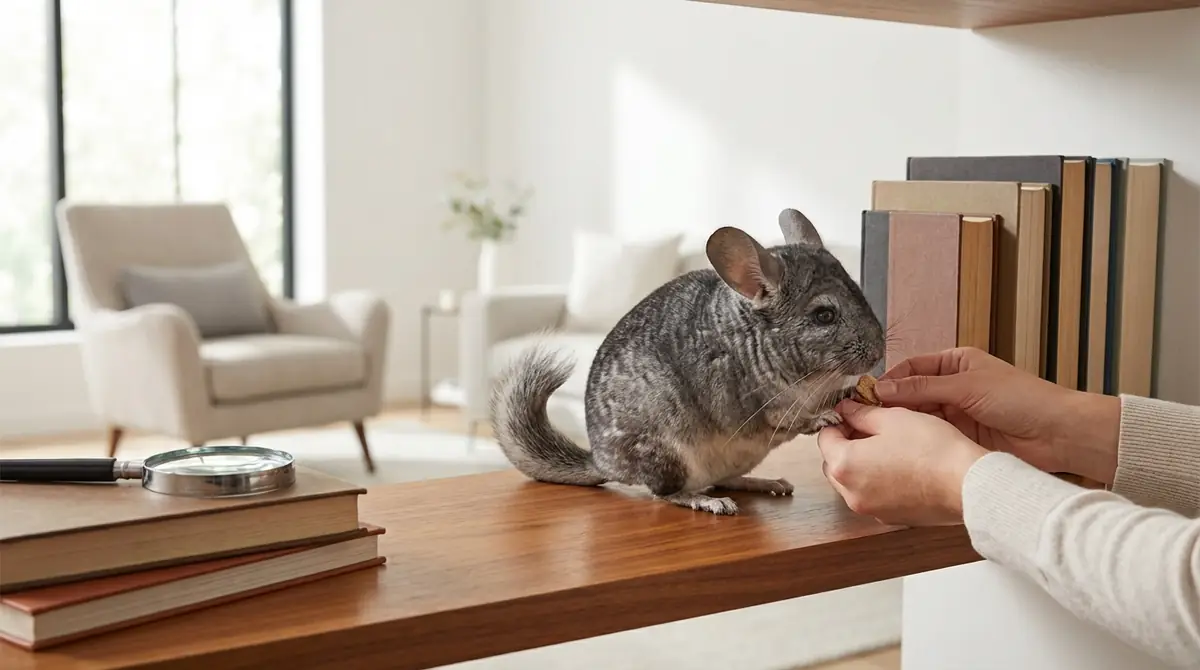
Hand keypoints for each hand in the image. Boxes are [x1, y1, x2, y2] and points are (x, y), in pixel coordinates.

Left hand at [817, 400, 987, 526]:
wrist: (966, 483)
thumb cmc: (932, 449)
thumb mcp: (893, 418)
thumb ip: (862, 414)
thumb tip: (846, 409)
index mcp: (844, 466)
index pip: (824, 439)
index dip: (837, 421)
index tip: (852, 413)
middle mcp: (851, 493)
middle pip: (834, 463)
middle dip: (847, 444)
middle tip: (870, 428)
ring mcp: (871, 509)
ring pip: (854, 482)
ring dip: (862, 465)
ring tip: (888, 447)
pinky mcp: (892, 518)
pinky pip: (874, 496)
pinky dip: (879, 482)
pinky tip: (901, 467)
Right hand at [874, 347, 1120, 485]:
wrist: (1057, 434)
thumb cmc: (1023, 399)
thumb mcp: (967, 386)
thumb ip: (923, 388)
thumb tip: (883, 389)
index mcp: (956, 362)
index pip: (912, 368)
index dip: (889, 381)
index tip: (867, 395)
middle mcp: (954, 386)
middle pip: (911, 393)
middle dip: (891, 404)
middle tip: (866, 417)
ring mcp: (957, 413)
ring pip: (919, 416)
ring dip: (902, 423)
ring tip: (879, 432)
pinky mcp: (961, 437)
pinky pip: (931, 435)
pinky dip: (916, 438)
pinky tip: (900, 445)